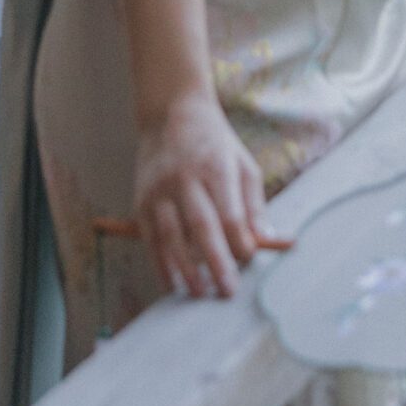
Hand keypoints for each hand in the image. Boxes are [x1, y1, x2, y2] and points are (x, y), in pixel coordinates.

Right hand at [132, 89, 270, 298]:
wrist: (171, 112)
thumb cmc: (215, 144)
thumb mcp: (242, 164)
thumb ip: (253, 204)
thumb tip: (264, 240)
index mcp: (215, 167)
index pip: (229, 210)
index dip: (239, 238)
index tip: (248, 258)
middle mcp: (185, 178)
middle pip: (201, 225)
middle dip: (215, 261)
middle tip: (227, 291)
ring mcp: (160, 190)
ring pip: (171, 235)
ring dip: (185, 268)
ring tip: (200, 293)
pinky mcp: (141, 201)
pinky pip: (150, 238)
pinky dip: (160, 263)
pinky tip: (172, 283)